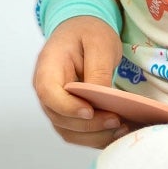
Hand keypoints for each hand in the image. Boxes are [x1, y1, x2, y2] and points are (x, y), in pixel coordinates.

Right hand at [32, 16, 125, 148]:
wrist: (82, 31)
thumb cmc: (88, 33)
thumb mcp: (99, 43)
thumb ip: (98, 71)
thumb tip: (101, 99)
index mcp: (47, 67)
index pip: (49, 94)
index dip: (67, 107)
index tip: (90, 111)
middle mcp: (46, 90)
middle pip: (60, 118)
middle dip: (89, 125)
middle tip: (117, 120)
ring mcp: (56, 105)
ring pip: (69, 131)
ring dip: (94, 136)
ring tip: (121, 128)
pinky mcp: (69, 114)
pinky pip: (79, 133)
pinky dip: (97, 137)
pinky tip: (117, 131)